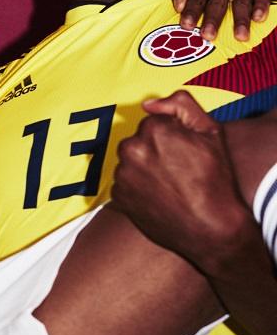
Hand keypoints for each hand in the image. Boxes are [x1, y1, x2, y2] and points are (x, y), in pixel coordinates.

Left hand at [111, 91, 254, 276]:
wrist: (213, 231)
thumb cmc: (215, 182)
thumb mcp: (210, 132)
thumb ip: (180, 105)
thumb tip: (148, 104)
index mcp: (152, 129)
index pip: (155, 124)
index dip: (172, 138)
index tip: (185, 154)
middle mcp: (131, 148)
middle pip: (139, 141)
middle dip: (154, 151)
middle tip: (178, 172)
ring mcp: (122, 173)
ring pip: (131, 162)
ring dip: (144, 169)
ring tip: (170, 186)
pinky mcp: (118, 195)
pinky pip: (125, 183)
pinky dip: (137, 188)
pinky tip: (158, 198)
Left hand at [170, 0, 271, 41]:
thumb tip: (179, 6)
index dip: (191, 11)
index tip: (187, 26)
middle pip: (218, 1)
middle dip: (213, 20)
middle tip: (208, 36)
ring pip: (241, 2)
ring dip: (240, 20)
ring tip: (239, 36)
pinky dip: (261, 7)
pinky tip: (257, 19)